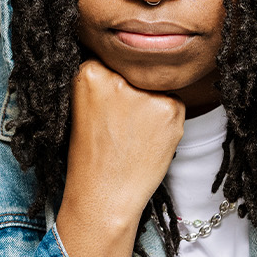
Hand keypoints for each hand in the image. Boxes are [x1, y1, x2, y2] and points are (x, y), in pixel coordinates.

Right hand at [55, 59, 184, 256]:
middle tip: (123, 126)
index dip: (115, 82)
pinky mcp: (170, 108)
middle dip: (135, 92)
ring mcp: (145, 92)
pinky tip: (149, 141)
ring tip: (134, 136)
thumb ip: (102, 82)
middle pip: (136, 72)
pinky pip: (174, 105)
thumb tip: (129, 62)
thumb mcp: (82, 108)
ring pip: (157, 88)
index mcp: (88, 72)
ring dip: (152, 106)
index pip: (112, 60)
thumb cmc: (91, 157)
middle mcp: (116, 76)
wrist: (104, 196)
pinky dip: (167, 122)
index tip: (110, 104)